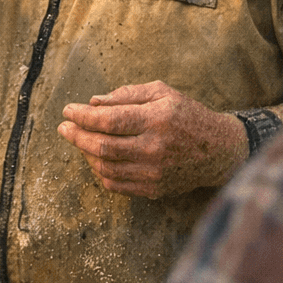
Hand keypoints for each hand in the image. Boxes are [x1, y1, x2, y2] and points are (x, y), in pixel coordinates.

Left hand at [57, 81, 248, 198]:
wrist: (218, 151)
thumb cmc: (187, 115)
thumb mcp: (162, 93)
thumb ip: (127, 95)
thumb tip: (93, 102)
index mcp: (157, 120)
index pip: (109, 120)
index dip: (83, 116)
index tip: (68, 111)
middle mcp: (155, 148)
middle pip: (102, 146)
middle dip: (76, 136)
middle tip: (64, 128)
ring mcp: (154, 173)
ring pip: (105, 167)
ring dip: (85, 154)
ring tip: (79, 140)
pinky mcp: (154, 190)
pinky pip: (115, 184)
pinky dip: (100, 170)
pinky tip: (96, 157)